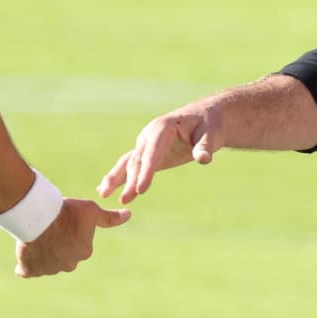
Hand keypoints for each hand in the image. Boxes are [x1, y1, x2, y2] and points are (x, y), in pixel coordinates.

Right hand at [14, 197, 130, 276]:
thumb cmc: (67, 211)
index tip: (64, 221)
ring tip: (36, 236)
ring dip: (42, 253)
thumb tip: (129, 214)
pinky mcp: (31, 270)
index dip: (72, 232)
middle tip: (50, 228)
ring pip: (47, 263)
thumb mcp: (91, 211)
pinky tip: (24, 255)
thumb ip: (109, 218)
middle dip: (59, 246)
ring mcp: (49, 269)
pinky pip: (27, 271)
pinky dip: (25, 265)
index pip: (80, 244)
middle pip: (64, 256)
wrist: (40, 217)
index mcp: (84, 251)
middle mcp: (68, 264)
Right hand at [97, 102, 223, 203]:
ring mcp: (146, 142)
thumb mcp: (213, 133)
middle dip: (131, 180)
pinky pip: (131, 164)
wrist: (207, 117)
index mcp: (163, 127)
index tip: (141, 190)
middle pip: (139, 159)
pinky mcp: (148, 152)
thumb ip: (205, 146)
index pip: (153, 152)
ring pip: (129, 162)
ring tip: (103, 194)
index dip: (147, 171)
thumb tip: (203, 159)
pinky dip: (118, 176)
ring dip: (116, 178)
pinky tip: (105, 189)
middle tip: (126, 200)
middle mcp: (150, 134)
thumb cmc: (210, 124)